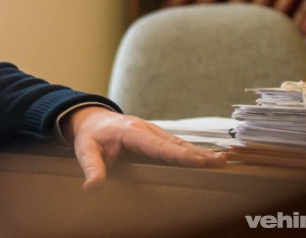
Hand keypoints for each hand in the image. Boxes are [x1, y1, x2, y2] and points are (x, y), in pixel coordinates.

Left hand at [61, 105, 225, 190]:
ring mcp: (151, 130)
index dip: (180, 155)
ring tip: (221, 161)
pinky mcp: (154, 135)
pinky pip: (174, 143)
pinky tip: (204, 158)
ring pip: (178, 142)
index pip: (159, 146)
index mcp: (131, 132)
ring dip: (198, 151)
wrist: (89, 118)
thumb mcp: (85, 151)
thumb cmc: (89, 135)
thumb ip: (92, 168)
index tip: (200, 162)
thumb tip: (92, 187)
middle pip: (175, 143)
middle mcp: (145, 128)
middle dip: (198, 153)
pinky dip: (191, 150)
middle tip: (221, 161)